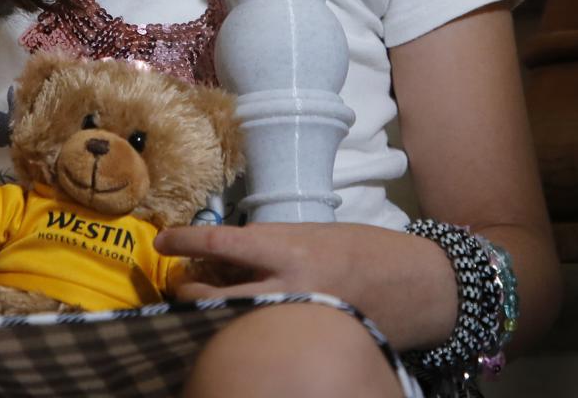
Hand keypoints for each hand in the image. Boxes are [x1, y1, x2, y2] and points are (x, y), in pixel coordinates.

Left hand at [154, 222, 456, 348]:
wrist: (415, 284)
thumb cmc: (363, 250)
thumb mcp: (313, 235)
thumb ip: (271, 246)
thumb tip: (225, 256)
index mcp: (288, 249)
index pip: (221, 242)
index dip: (185, 241)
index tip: (162, 240)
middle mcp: (286, 286)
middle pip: (212, 295)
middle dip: (185, 292)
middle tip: (176, 285)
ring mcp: (294, 318)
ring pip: (228, 323)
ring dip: (206, 317)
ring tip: (198, 310)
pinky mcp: (306, 340)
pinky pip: (259, 341)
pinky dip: (240, 335)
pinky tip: (235, 332)